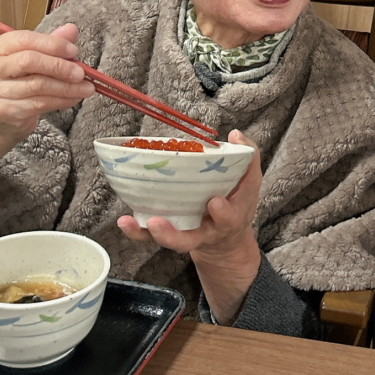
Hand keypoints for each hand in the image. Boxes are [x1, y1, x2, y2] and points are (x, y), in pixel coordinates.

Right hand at [0, 23, 94, 146]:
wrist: (2, 118)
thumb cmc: (18, 83)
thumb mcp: (32, 59)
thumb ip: (50, 44)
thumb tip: (71, 29)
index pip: (23, 39)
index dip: (52, 44)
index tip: (73, 50)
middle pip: (28, 61)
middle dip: (59, 66)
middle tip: (81, 73)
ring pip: (37, 85)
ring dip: (67, 87)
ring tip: (86, 88)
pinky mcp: (4, 111)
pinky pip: (39, 103)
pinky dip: (62, 100)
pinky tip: (74, 98)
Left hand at [117, 130, 261, 257]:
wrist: (228, 238)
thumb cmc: (238, 202)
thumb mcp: (250, 181)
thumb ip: (249, 156)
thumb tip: (235, 134)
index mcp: (230, 218)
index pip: (228, 217)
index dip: (221, 212)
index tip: (214, 201)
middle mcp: (206, 231)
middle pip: (188, 239)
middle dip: (172, 234)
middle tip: (156, 222)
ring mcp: (186, 234)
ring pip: (167, 240)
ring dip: (148, 233)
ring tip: (128, 221)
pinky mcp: (170, 233)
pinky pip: (151, 237)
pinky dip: (137, 231)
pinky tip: (124, 220)